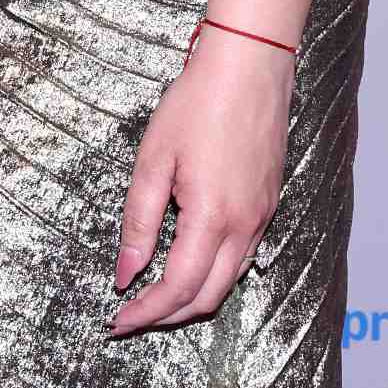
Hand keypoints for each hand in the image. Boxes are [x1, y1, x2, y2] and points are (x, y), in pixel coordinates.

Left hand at [109, 28, 294, 331]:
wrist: (250, 65)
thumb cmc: (198, 104)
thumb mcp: (153, 161)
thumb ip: (138, 222)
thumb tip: (125, 272)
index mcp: (213, 217)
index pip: (177, 288)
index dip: (146, 312)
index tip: (118, 322)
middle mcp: (245, 226)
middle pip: (207, 297)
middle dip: (167, 315)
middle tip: (132, 317)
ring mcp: (263, 217)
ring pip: (229, 282)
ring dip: (191, 299)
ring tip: (155, 298)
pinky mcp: (268, 204)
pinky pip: (243, 258)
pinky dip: (214, 275)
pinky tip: (189, 264)